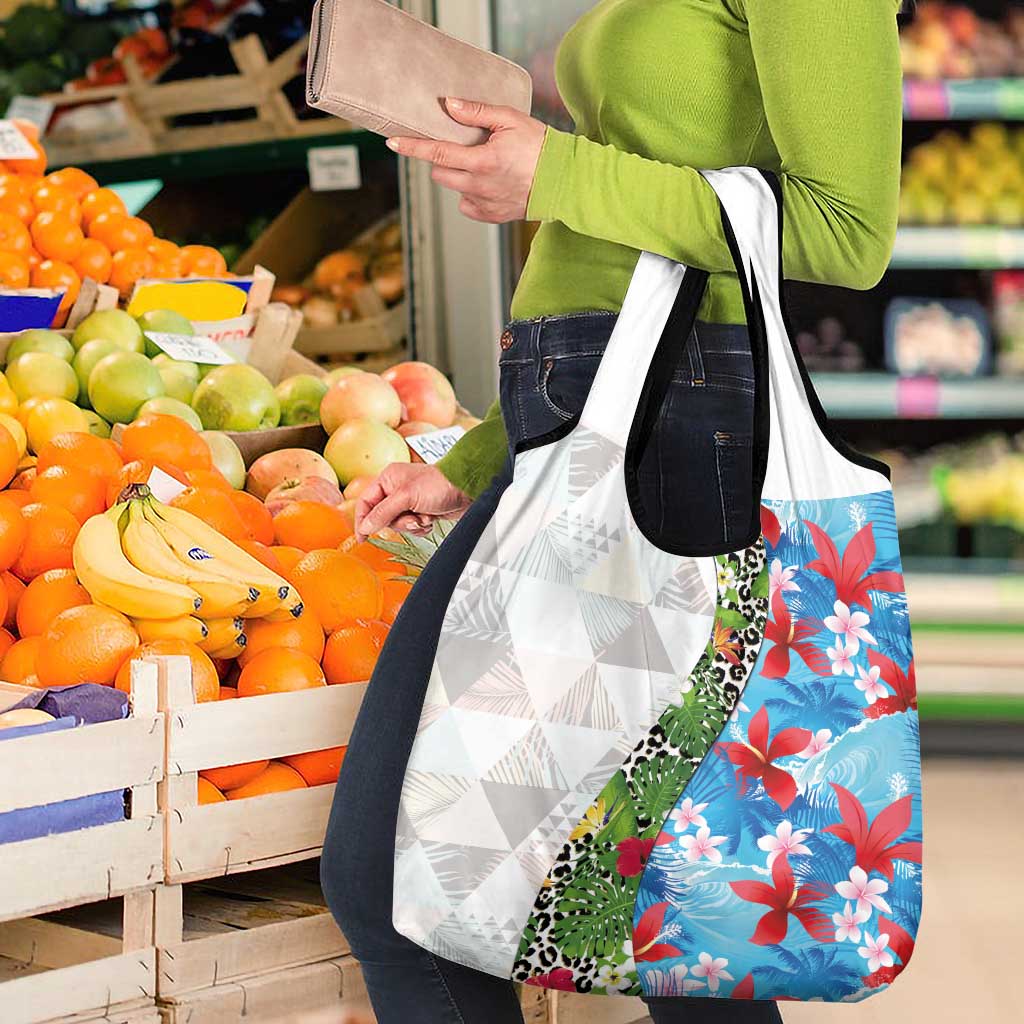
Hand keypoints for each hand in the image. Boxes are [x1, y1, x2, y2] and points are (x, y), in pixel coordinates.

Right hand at [354, 463, 471, 539]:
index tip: (362, 538)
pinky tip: (431, 519)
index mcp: (388, 479)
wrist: (467, 489)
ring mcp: (409, 501)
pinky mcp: (421, 511)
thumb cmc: (438, 484)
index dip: (362, 520)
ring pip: (398, 524)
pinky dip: (421, 527)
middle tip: (412, 519)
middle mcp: (396, 489)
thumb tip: (365, 526)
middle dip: (399, 522)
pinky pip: (411, 527)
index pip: (366, 502)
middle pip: (382, 517)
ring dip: (412, 525)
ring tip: (424, 517)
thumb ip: (383, 512)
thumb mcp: (406, 497)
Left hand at [386, 97, 546, 222]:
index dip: (412, 147)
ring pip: (454, 188)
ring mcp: (484, 204)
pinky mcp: (491, 216)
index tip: (393, 143)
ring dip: (458, 175)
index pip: (437, 153)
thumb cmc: (540, 146)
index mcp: (482, 161)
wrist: (564, 181)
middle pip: (440, 173)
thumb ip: (476, 112)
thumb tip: (448, 105)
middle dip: (442, 159)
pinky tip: (488, 183)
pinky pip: (467, 204)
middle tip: (460, 147)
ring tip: (481, 164)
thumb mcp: (510, 119)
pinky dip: (471, 193)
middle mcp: (479, 186)